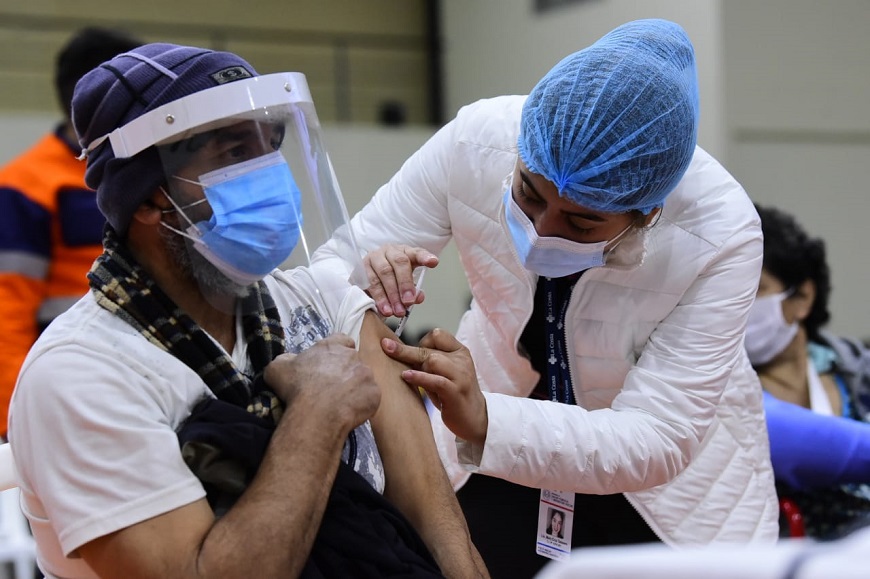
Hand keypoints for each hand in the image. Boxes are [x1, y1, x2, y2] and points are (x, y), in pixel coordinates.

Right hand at [264, 334, 379, 432]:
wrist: (316, 413)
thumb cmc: (296, 388)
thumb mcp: (277, 368)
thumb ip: (286, 359)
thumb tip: (290, 361)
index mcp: (332, 346)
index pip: (341, 339)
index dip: (337, 350)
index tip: (329, 363)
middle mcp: (353, 356)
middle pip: (353, 360)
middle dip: (345, 371)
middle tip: (331, 387)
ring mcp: (366, 374)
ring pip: (363, 379)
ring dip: (355, 387)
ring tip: (340, 402)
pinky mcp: (375, 394)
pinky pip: (370, 397)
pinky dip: (362, 404)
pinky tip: (349, 411)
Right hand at [363, 244, 437, 316]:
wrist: (372, 273)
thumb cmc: (394, 276)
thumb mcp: (407, 282)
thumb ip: (414, 290)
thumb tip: (418, 298)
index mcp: (405, 252)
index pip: (417, 252)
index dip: (425, 257)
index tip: (433, 262)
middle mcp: (390, 251)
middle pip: (399, 263)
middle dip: (404, 284)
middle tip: (408, 301)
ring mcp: (375, 257)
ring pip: (383, 273)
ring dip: (390, 295)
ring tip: (396, 311)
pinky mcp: (362, 267)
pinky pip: (370, 282)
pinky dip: (378, 298)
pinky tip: (384, 309)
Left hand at [380, 328, 487, 445]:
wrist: (475, 418)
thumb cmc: (452, 395)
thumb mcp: (442, 373)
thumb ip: (427, 362)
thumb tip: (398, 351)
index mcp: (460, 351)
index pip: (438, 334)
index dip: (421, 341)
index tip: (411, 354)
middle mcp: (462, 360)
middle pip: (430, 348)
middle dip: (405, 350)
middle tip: (385, 346)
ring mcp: (461, 375)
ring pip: (433, 360)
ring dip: (415, 365)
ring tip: (405, 373)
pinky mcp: (456, 391)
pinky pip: (436, 380)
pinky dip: (419, 377)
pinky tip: (406, 376)